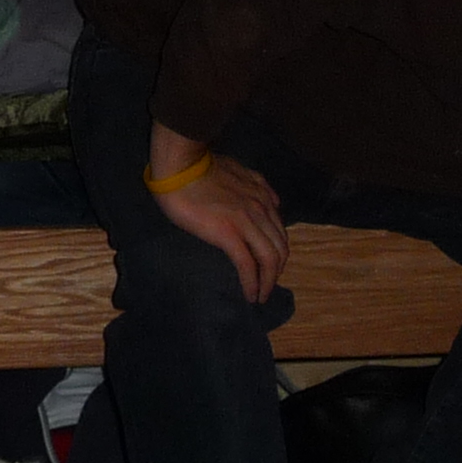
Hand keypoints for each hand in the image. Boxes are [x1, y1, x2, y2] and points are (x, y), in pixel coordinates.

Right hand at [150, 129, 287, 303]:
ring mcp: (246, 222)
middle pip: (280, 248)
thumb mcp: (238, 170)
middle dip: (277, 271)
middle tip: (267, 286)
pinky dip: (252, 283)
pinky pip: (248, 265)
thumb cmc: (201, 168)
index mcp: (262, 196)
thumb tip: (272, 199)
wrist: (181, 167)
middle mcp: (261, 210)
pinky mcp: (228, 234)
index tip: (270, 266)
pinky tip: (250, 295)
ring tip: (260, 296)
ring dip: (268, 282)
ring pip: (270, 259)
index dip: (278, 251)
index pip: (280, 230)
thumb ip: (257, 184)